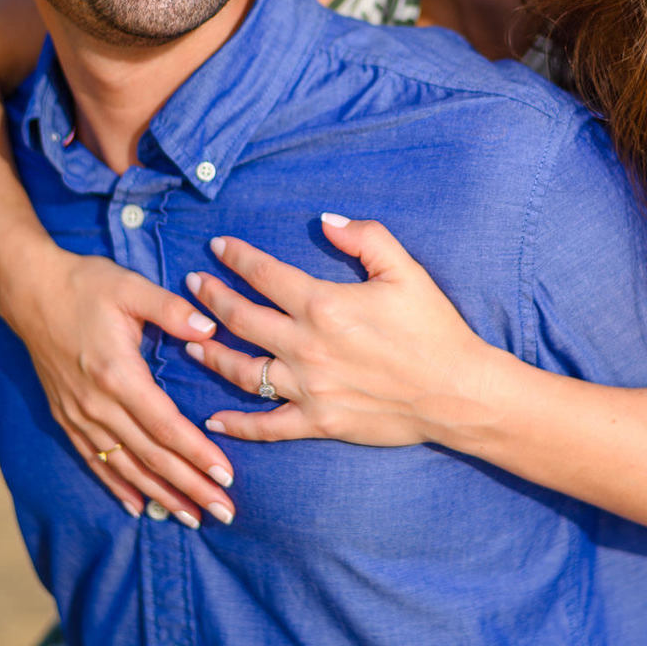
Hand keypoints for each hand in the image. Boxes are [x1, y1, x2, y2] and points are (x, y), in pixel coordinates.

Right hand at [6, 245, 236, 526]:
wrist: (28, 290)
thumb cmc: (85, 285)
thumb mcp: (132, 287)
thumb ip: (172, 310)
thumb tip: (209, 329)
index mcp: (119, 375)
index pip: (166, 426)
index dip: (197, 454)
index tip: (226, 477)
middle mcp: (98, 404)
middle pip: (151, 456)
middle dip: (189, 487)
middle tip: (223, 512)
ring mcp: (79, 415)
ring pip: (125, 466)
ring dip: (160, 494)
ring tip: (191, 518)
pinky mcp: (66, 417)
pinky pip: (95, 461)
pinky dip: (118, 486)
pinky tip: (139, 507)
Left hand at [184, 215, 497, 449]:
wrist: (456, 392)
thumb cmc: (434, 328)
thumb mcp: (405, 270)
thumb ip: (365, 237)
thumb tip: (326, 220)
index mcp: (323, 304)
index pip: (264, 274)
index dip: (236, 257)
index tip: (217, 246)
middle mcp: (305, 346)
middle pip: (240, 318)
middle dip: (210, 297)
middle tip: (191, 284)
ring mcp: (307, 388)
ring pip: (241, 370)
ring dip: (210, 355)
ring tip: (190, 343)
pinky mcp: (317, 422)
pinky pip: (266, 425)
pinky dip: (237, 423)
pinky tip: (214, 418)